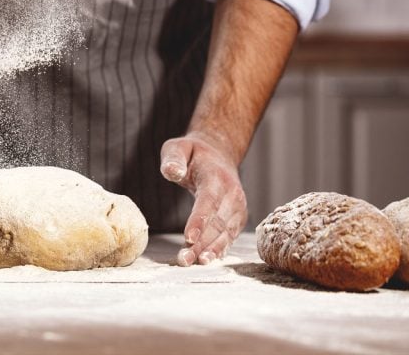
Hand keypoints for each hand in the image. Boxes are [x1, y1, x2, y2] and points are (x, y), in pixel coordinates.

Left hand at [160, 132, 247, 265]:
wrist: (218, 155)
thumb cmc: (193, 154)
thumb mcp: (178, 148)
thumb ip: (173, 159)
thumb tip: (172, 172)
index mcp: (216, 176)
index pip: (209, 201)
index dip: (200, 220)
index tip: (188, 238)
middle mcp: (232, 194)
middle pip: (217, 222)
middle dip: (201, 243)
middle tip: (184, 259)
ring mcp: (238, 208)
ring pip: (225, 233)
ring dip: (210, 250)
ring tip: (193, 263)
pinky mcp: (237, 218)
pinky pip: (229, 236)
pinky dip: (218, 249)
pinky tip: (206, 260)